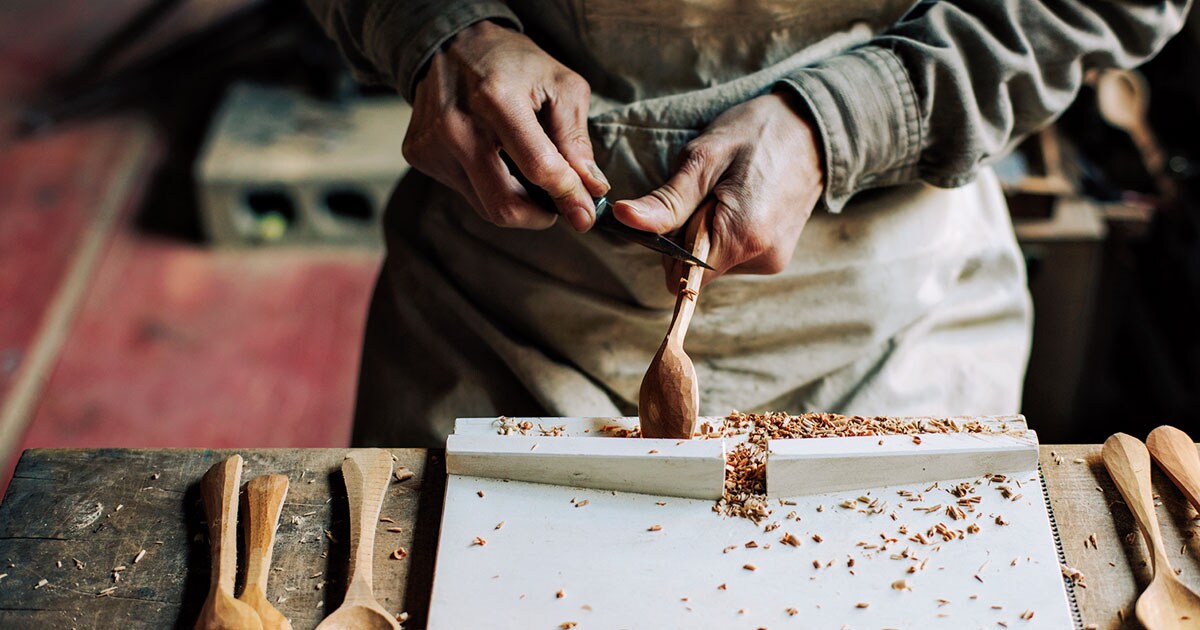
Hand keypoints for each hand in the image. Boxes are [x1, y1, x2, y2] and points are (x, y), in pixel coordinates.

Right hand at [402, 21, 608, 230]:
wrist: (451, 42)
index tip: (585, 214)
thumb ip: (576, 139)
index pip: (538, 167)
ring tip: (531, 178)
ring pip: (485, 207)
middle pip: (505, 205)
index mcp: (497, 100)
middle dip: (541, 216)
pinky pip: (466, 192)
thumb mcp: (560, 85)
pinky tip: (496, 160)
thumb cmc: (513, 62)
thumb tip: (591, 189)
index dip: (568, 196)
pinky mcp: (420, 154)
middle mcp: (457, 126)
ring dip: (518, 203)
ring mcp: (433, 144)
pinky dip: (491, 187)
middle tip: (558, 204)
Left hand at [612, 92, 824, 288]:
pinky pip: (734, 254)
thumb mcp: (703, 159)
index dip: (669, 245)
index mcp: (742, 238)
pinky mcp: (777, 255)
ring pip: (714, 261)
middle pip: (696, 270)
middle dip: (689, 235)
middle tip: (710, 191)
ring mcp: (773, 260)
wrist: (814, 125)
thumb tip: (624, 220)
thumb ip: (666, 201)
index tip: (682, 208)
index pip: (681, 276)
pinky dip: (727, 232)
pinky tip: (743, 200)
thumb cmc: (757, 132)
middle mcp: (761, 259)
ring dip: (709, 231)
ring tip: (731, 191)